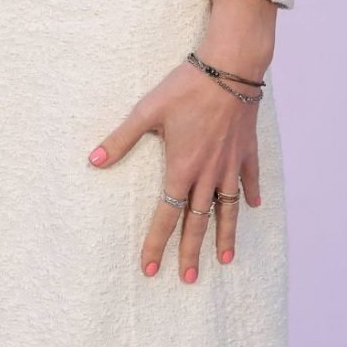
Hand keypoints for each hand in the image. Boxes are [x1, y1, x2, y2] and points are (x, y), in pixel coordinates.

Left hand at [88, 57, 259, 280]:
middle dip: (191, 251)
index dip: (157, 243)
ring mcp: (230, 164)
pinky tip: (253, 208)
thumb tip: (93, 161)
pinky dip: (249, 195)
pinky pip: (249, 179)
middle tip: (188, 278)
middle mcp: (208, 173)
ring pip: (228, 209)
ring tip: (224, 260)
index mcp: (182, 168)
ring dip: (225, 235)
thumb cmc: (186, 87)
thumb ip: (121, 139)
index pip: (166, 215)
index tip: (151, 268)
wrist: (231, 68)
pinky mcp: (246, 150)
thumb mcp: (147, 111)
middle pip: (198, 221)